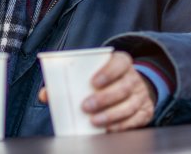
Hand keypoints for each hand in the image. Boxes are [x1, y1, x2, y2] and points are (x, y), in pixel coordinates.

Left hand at [37, 52, 155, 131]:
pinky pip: (136, 120)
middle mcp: (133, 77)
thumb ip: (67, 81)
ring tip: (95, 121)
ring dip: (111, 115)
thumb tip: (45, 95)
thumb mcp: (89, 74)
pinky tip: (108, 128)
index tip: (93, 82)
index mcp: (121, 62)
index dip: (108, 72)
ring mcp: (141, 95)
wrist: (129, 87)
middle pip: (123, 87)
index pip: (119, 62)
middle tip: (86, 106)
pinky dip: (122, 125)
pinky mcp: (145, 111)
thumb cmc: (102, 80)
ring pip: (130, 105)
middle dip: (105, 98)